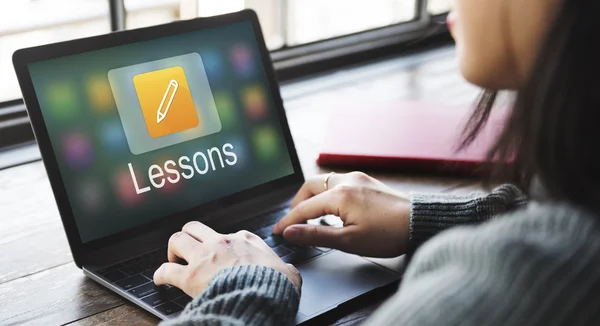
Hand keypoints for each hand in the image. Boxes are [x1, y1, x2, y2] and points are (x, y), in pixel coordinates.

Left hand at [154, 221, 301, 297]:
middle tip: (188, 249)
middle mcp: (222, 243)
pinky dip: (160, 274)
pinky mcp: (191, 276)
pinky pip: (166, 270)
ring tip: (173, 259)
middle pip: (195, 227)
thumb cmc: (274, 285)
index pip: (229, 234)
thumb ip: (285, 268)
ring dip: (173, 249)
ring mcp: (204, 257)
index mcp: (245, 240)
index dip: (223, 244)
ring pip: (177, 239)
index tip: (223, 253)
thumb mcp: (288, 272)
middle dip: (189, 236)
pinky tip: (160, 279)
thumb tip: (289, 273)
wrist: (261, 296)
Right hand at [272, 172, 409, 257]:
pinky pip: (338, 182)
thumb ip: (316, 235)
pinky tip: (331, 209)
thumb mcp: (349, 241)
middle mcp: (346, 181)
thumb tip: (290, 232)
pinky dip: (327, 193)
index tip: (277, 232)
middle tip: (293, 222)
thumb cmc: (389, 234)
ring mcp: (357, 178)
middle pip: (309, 186)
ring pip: (323, 181)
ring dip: (312, 197)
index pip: (304, 208)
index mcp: (339, 195)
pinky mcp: (366, 181)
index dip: (288, 221)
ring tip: (310, 216)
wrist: (420, 222)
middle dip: (297, 203)